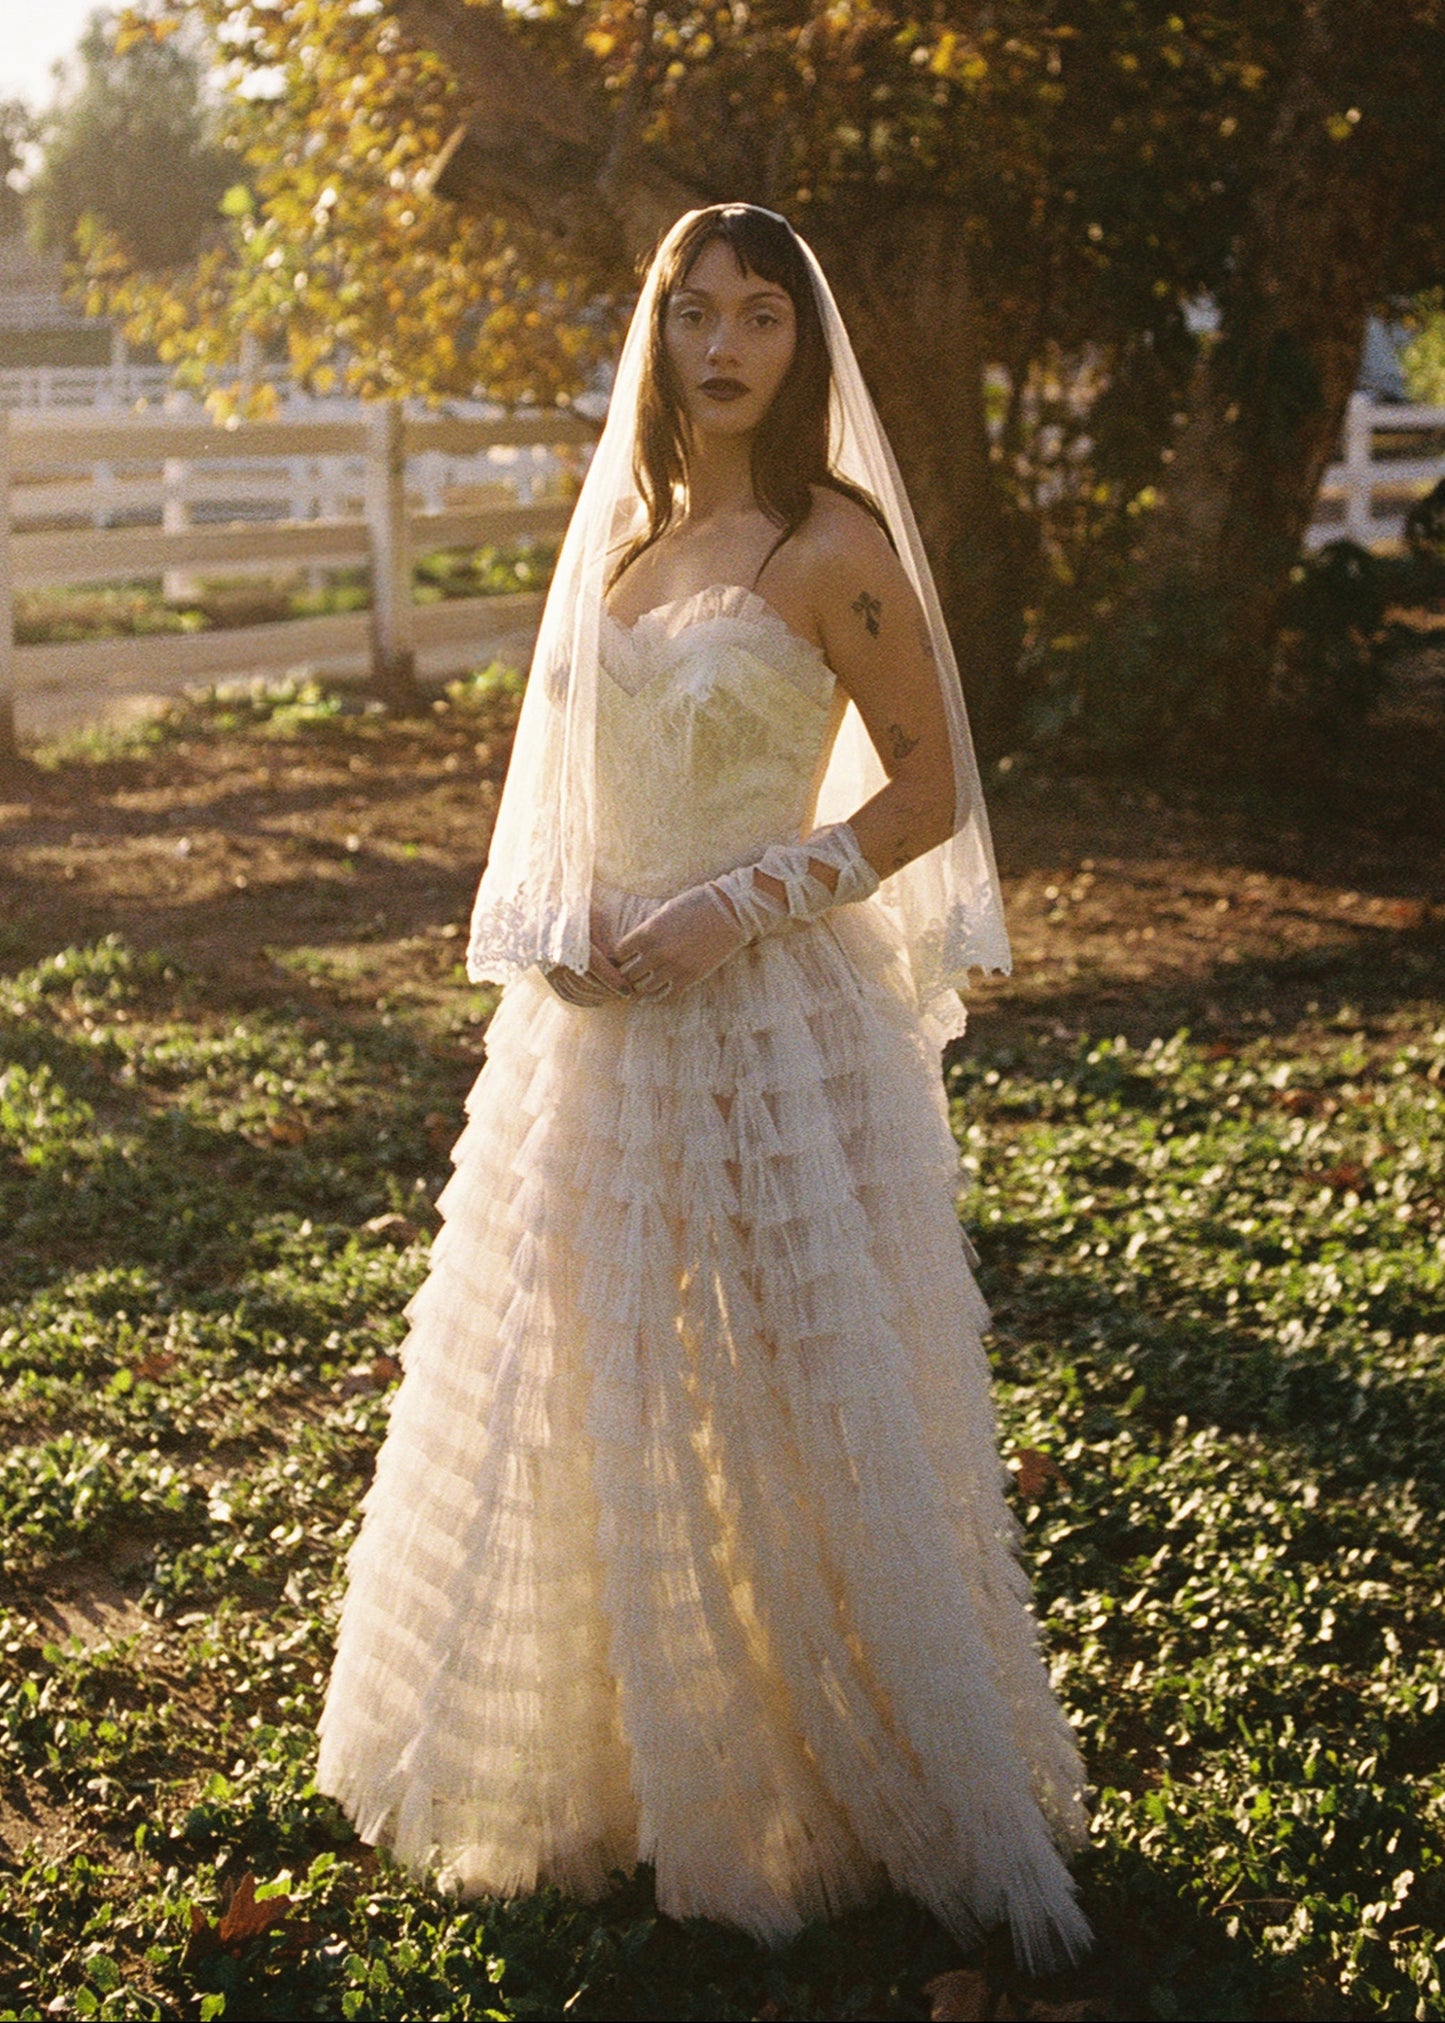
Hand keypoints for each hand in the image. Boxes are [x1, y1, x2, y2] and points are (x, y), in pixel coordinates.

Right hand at [542, 902, 632, 1006]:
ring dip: (599, 997)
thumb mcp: (592, 917)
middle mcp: (559, 956)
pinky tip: (597, 1001)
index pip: (597, 967)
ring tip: (615, 996)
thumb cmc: (575, 910)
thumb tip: (614, 963)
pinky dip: (583, 1000)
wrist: (543, 911)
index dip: (614, 982)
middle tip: (626, 994)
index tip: (628, 990)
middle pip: (589, 983)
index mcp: (571, 940)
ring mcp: (551, 968)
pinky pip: (567, 994)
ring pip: (579, 991)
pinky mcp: (548, 975)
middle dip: (610, 992)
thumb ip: (603, 941)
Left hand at [612, 882, 746, 999]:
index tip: (627, 956)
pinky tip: (661, 990)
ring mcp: (674, 967)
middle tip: (634, 971)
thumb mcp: (666, 909)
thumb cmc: (697, 904)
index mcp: (648, 932)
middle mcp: (657, 952)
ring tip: (647, 981)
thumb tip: (637, 942)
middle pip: (629, 973)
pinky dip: (661, 994)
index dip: (621, 955)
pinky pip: (667, 995)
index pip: (620, 953)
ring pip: (645, 987)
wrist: (731, 911)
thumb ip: (649, 927)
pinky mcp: (690, 977)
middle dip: (629, 972)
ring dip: (644, 984)